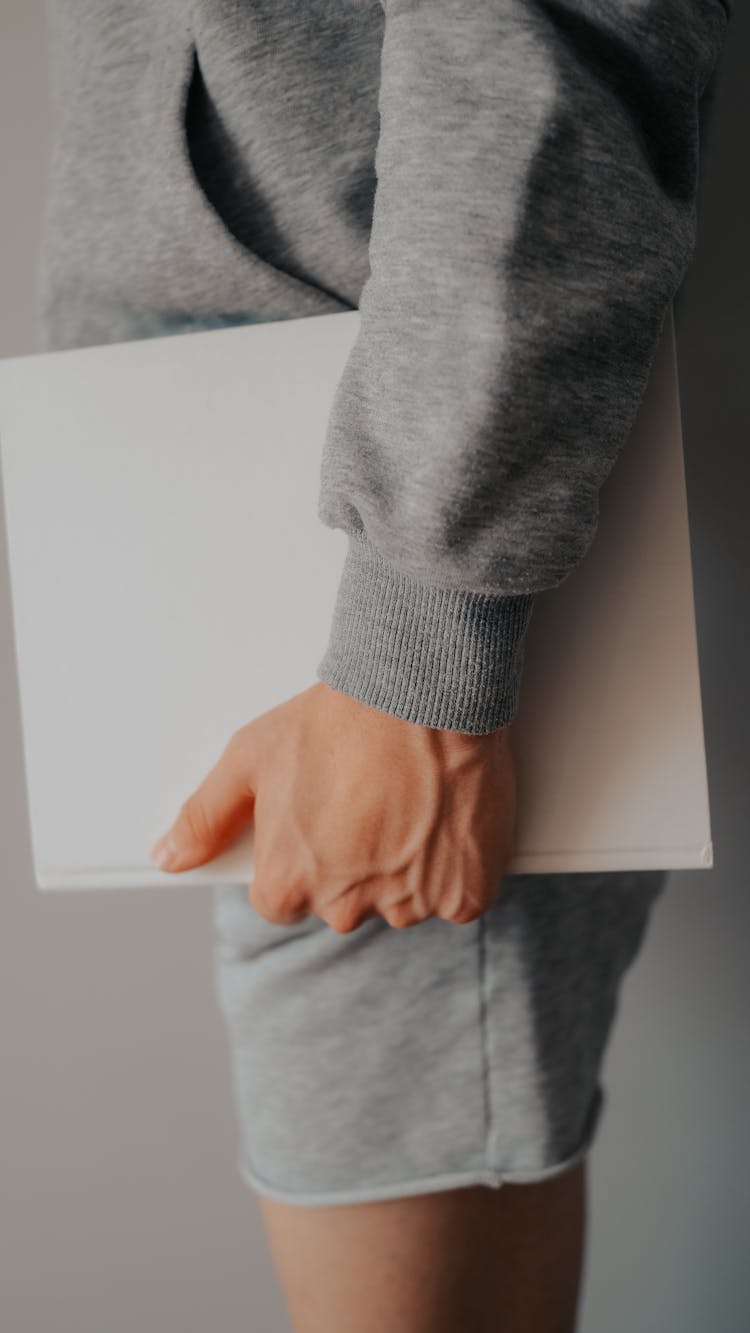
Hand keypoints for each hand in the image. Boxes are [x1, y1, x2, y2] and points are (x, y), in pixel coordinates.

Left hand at [150, 681, 518, 931]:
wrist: (421, 693)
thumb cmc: (334, 721)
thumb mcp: (251, 757)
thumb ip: (205, 816)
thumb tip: (169, 856)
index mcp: (289, 884)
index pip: (282, 901)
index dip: (300, 859)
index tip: (321, 823)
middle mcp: (347, 906)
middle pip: (343, 904)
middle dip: (354, 865)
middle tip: (367, 803)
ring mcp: (410, 903)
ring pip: (403, 901)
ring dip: (407, 867)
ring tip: (410, 803)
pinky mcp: (464, 893)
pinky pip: (457, 897)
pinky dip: (455, 868)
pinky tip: (446, 818)